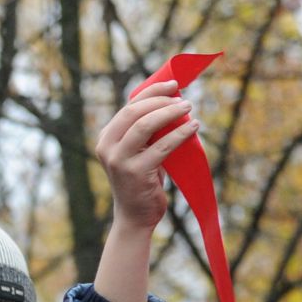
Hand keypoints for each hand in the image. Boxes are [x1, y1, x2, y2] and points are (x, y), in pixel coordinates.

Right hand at [90, 80, 199, 301]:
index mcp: (106, 137)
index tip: (174, 85)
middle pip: (135, 111)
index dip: (153, 91)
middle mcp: (107, 147)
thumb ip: (144, 131)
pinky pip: (162, 146)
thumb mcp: (138, 152)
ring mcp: (119, 160)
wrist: (135, 217)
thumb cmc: (141, 181)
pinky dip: (180, 134)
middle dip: (162, 100)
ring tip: (190, 109)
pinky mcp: (135, 172)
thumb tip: (171, 102)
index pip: (129, 106)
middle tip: (185, 100)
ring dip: (171, 113)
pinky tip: (194, 128)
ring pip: (145, 124)